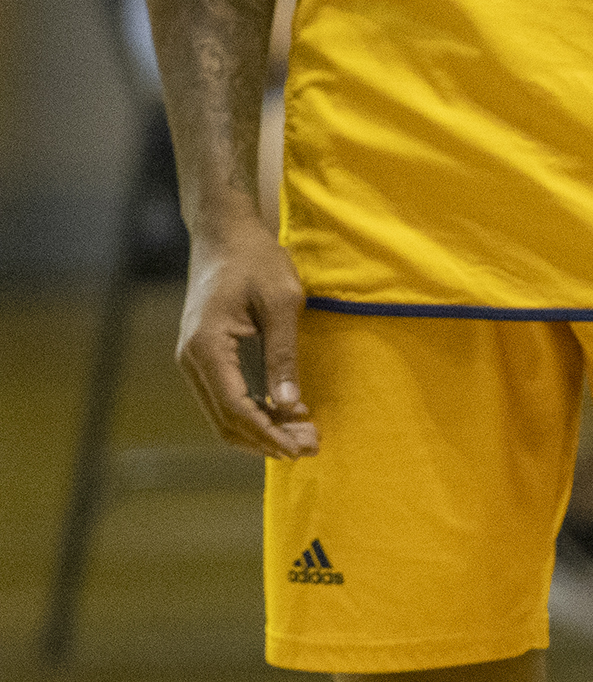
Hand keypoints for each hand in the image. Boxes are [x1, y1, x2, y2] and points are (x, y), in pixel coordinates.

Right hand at [178, 221, 317, 459]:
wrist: (224, 235)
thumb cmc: (257, 260)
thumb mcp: (283, 303)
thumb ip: (284, 355)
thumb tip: (290, 406)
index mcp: (207, 346)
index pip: (235, 408)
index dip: (268, 433)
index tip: (301, 446)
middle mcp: (191, 359)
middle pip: (225, 420)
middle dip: (267, 439)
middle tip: (311, 446)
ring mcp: (193, 360)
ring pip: (222, 414)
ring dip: (260, 431)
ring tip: (303, 437)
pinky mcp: (203, 357)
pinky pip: (224, 398)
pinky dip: (252, 413)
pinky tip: (285, 415)